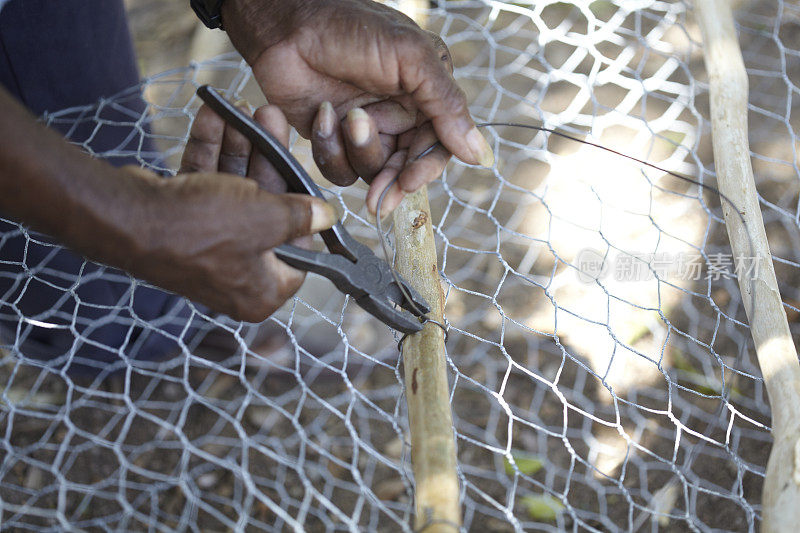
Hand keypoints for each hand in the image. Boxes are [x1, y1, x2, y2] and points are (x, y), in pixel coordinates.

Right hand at [112, 103, 335, 321]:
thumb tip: (328, 216)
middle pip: (267, 211)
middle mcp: (235, 275)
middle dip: (269, 159)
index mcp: (261, 291)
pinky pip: (206, 184)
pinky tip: (216, 116)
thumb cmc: (199, 229)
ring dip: (240, 147)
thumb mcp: (265, 219)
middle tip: (273, 120)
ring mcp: (206, 248)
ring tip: (248, 108)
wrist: (122, 219)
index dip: (307, 218)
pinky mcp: (181, 223)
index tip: (310, 184)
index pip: (301, 254)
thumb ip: (300, 216)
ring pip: (234, 190)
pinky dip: (211, 152)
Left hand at [221, 0, 493, 213]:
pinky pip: (339, 168)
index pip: (439, 144)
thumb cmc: (350, 29)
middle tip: (378, 197)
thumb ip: (446, 105)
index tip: (408, 181)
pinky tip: (321, 114)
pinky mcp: (334, 139)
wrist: (287, 25)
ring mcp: (366, 128)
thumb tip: (481, 154)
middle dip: (392, 179)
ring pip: (373, 171)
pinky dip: (329, 148)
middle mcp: (400, 114)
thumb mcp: (410, 58)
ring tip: (344, 117)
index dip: (425, 167)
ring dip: (357, 151)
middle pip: (407, 166)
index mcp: (427, 93)